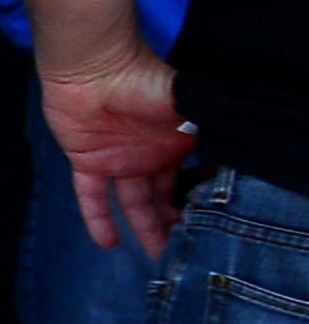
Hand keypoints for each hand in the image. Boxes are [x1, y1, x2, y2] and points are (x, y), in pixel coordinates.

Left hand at [46, 45, 192, 254]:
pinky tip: (109, 244)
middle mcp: (152, 155)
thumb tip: (234, 152)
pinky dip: (98, 220)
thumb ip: (208, 127)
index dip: (200, 202)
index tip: (211, 227)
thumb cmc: (145, 80)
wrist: (94, 68)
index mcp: (179, 142)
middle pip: (165, 196)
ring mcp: (120, 160)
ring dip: (145, 228)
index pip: (193, 179)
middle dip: (175, 223)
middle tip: (186, 252)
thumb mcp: (187, 105)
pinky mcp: (89, 162)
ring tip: (157, 256)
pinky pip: (93, 198)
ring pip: (134, 203)